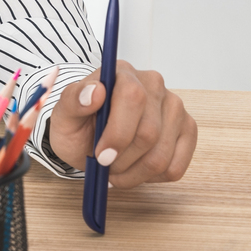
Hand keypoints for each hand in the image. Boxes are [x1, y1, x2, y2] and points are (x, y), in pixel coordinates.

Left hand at [44, 61, 196, 187]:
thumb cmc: (79, 124)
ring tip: (116, 171)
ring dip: (134, 174)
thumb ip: (74, 101)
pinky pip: (175, 166)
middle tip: (105, 167)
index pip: (133, 98)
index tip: (101, 156)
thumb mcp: (64, 114)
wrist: (90, 137)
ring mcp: (174, 107)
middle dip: (122, 160)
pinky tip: (135, 170)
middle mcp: (154, 84)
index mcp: (123, 73)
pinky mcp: (186, 130)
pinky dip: (151, 178)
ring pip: (162, 155)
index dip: (118, 134)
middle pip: (149, 133)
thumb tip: (95, 92)